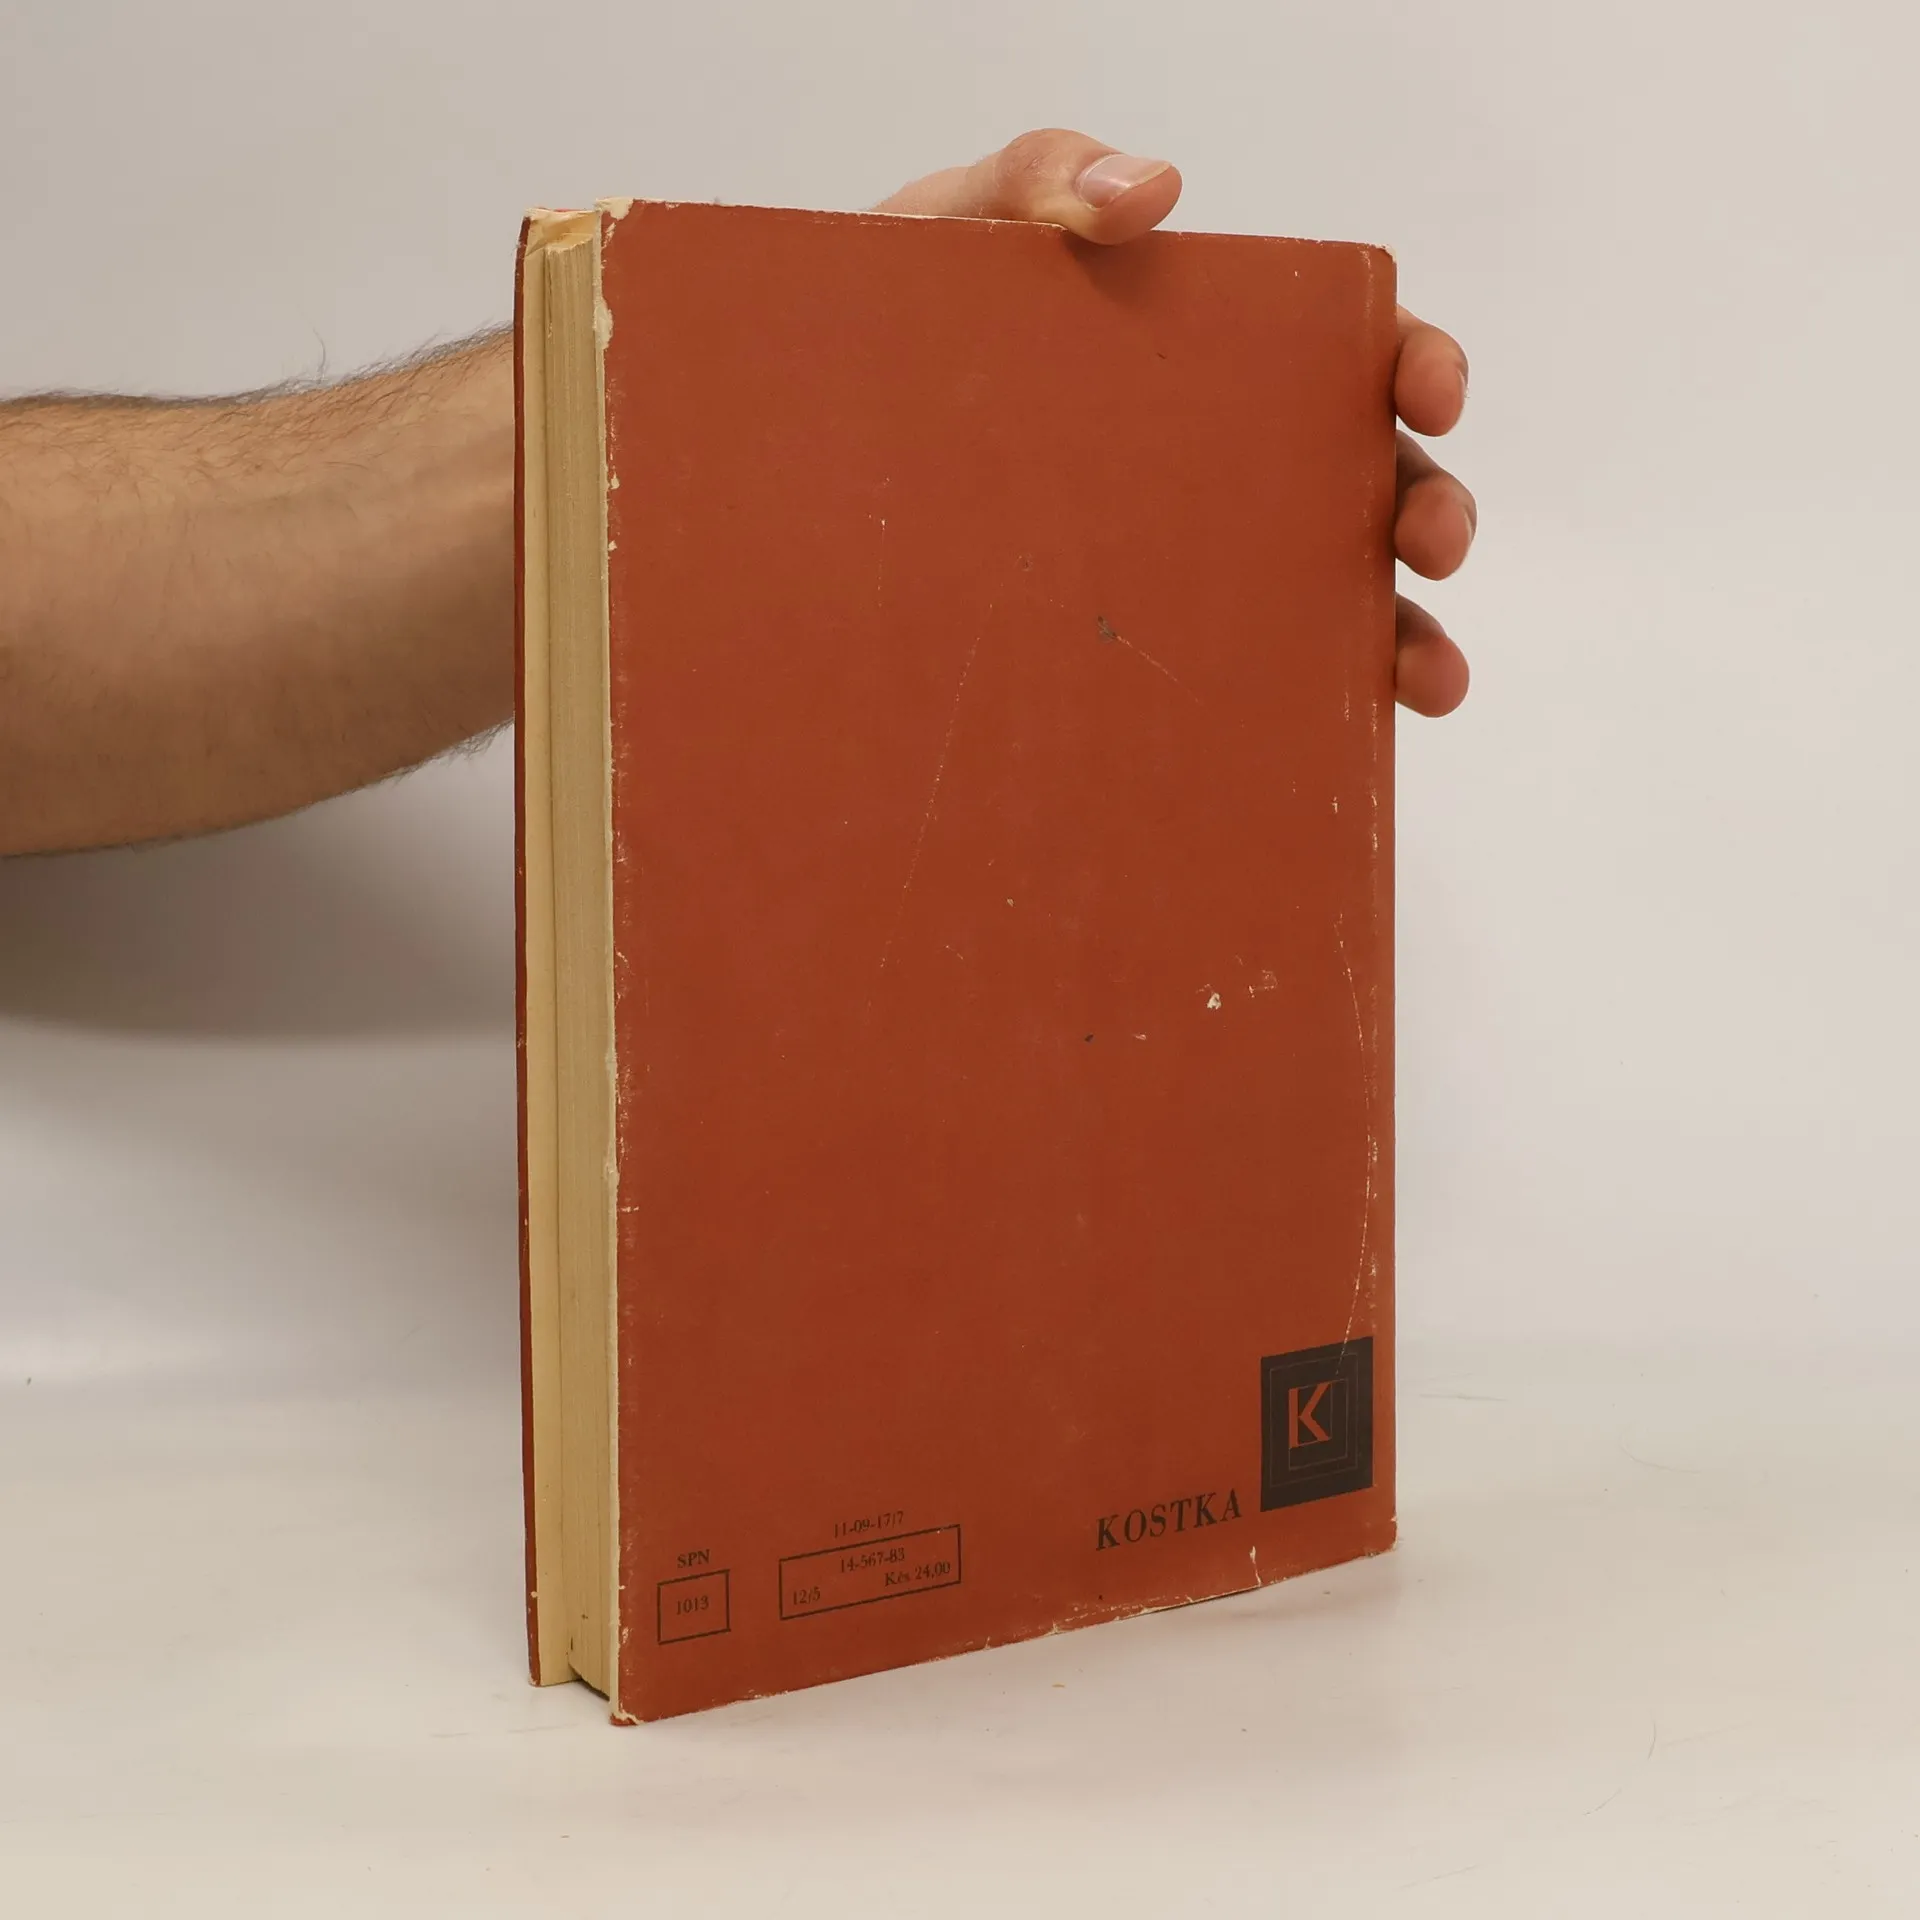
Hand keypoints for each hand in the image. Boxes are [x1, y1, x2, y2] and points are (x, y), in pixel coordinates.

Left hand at [877, 129, 1473, 716]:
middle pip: (1370, 479)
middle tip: (1427, 540)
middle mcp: (1226, 463)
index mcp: (1214, 354)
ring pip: (1335, 597)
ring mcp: (1193, 559)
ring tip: (1425, 679)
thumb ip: (1045, 176)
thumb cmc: (905, 321)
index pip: (1348, 348)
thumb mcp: (961, 228)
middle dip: (1427, 508)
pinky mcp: (1145, 635)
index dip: (1414, 362)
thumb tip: (1153, 193)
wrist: (814, 441)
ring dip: (1405, 636)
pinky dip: (1312, 707)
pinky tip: (1336, 738)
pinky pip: (1246, 677)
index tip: (1429, 393)